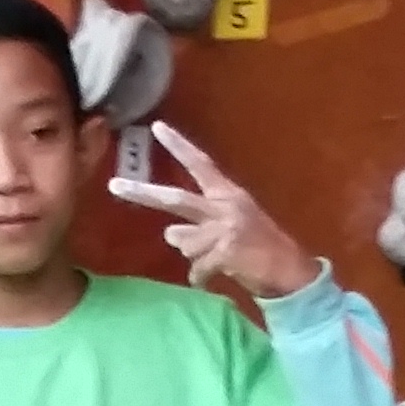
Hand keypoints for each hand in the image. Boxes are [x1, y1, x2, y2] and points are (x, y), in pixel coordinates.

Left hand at [108, 122, 312, 300]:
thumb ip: (201, 223)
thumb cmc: (260, 247)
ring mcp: (225, 229)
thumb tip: (169, 234)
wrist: (291, 271)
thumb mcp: (234, 224)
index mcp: (228, 194)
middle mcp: (225, 206)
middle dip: (142, 193)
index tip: (158, 127)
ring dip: (192, 255)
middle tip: (114, 185)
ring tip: (215, 259)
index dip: (179, 146)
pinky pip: (196, 269)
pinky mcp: (227, 252)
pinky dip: (200, 277)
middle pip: (175, 199)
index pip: (200, 164)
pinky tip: (212, 279)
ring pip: (182, 242)